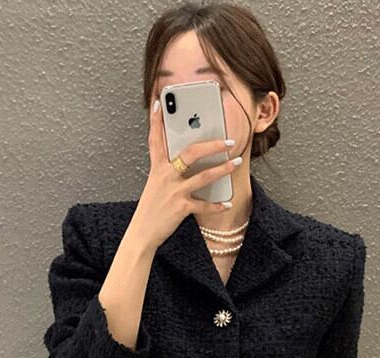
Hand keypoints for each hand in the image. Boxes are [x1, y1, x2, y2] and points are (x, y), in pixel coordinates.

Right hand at [130, 98, 240, 250]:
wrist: (142, 233)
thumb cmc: (150, 210)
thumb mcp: (155, 186)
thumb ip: (168, 172)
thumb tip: (186, 163)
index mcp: (157, 169)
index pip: (155, 139)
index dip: (156, 120)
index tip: (160, 103)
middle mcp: (165, 176)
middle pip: (191, 153)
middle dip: (212, 145)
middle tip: (228, 141)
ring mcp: (173, 191)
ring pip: (203, 176)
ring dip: (223, 168)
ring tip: (236, 162)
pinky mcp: (181, 208)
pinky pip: (204, 205)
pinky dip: (217, 205)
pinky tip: (226, 203)